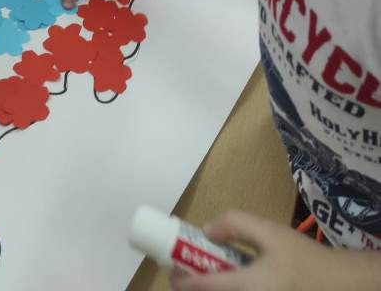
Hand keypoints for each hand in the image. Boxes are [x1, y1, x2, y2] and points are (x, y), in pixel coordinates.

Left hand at [169, 211, 378, 290]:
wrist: (337, 285)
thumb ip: (236, 225)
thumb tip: (207, 231)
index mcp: (248, 287)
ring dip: (210, 290)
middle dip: (193, 289)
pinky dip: (226, 290)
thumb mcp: (269, 232)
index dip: (183, 282)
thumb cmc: (302, 257)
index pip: (205, 288)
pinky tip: (226, 281)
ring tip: (203, 278)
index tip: (171, 273)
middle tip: (182, 278)